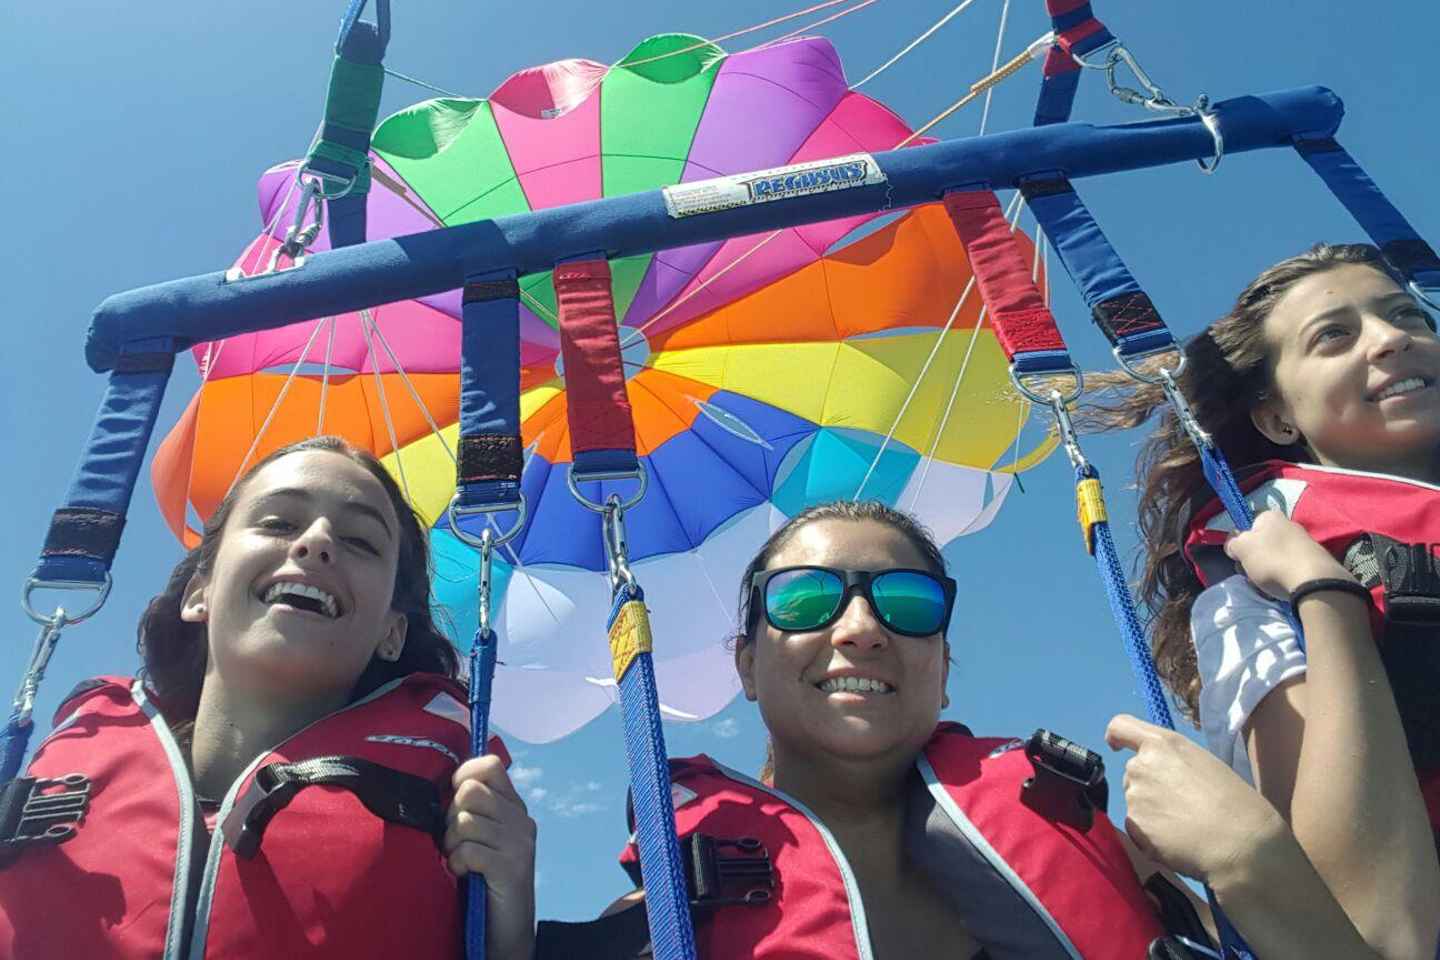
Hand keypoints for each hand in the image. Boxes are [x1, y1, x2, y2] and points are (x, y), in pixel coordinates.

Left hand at [444, 754, 536, 959]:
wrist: (506, 929)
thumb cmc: (483, 880)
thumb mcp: (482, 837)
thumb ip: (472, 810)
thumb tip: (442, 786)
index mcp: (514, 806)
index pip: (489, 765)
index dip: (463, 775)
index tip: (453, 800)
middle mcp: (521, 819)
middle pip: (469, 791)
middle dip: (451, 816)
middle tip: (455, 841)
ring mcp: (519, 843)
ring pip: (464, 821)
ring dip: (451, 844)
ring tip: (458, 860)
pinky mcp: (511, 868)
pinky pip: (468, 850)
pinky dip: (457, 864)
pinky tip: (464, 874)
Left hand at [1105, 714, 1288, 886]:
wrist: (1240, 844)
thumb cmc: (1235, 803)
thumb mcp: (1204, 764)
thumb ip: (1174, 761)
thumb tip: (1161, 774)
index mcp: (1163, 744)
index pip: (1121, 727)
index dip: (1116, 736)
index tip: (1115, 745)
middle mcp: (1141, 765)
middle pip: (1133, 772)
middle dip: (1149, 785)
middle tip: (1181, 804)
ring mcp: (1134, 795)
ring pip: (1136, 802)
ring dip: (1151, 812)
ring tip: (1186, 826)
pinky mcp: (1133, 825)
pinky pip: (1138, 828)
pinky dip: (1152, 836)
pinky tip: (1179, 842)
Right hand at [1223, 511, 1350, 600]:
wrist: (1313, 581)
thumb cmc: (1272, 560)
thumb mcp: (1241, 548)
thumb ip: (1232, 542)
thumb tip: (1235, 544)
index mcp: (1271, 516)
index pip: (1249, 525)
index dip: (1242, 541)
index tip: (1241, 557)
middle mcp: (1289, 524)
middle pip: (1262, 543)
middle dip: (1255, 559)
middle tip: (1252, 573)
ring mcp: (1305, 542)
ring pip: (1276, 557)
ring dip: (1269, 571)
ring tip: (1269, 585)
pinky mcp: (1316, 560)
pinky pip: (1292, 567)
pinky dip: (1286, 577)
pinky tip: (1285, 587)